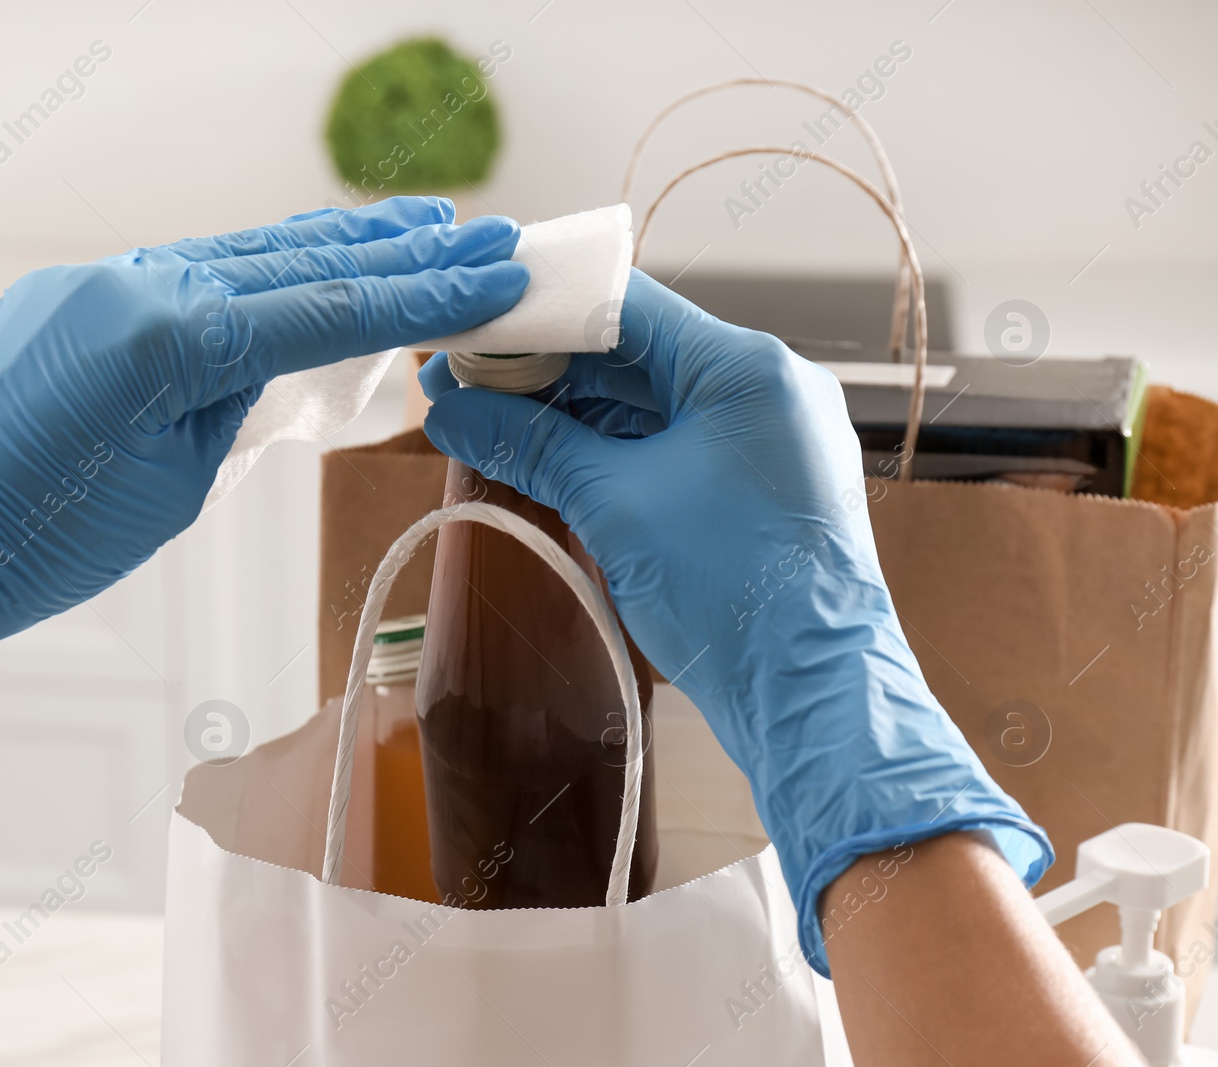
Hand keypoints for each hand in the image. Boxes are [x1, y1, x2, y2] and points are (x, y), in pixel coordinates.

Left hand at [0, 197, 528, 770]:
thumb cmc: (32, 547)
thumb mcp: (171, 485)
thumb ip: (228, 403)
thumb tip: (266, 357)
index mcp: (164, 339)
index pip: (322, 309)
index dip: (420, 294)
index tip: (493, 272)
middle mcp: (131, 287)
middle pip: (293, 261)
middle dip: (396, 253)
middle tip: (479, 235)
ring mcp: (95, 283)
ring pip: (243, 253)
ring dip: (333, 246)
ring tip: (417, 226)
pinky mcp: (72, 298)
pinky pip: (187, 270)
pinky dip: (258, 268)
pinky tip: (305, 261)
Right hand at [420, 269, 1049, 973]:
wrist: (811, 695)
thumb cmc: (731, 591)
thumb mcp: (614, 504)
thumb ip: (531, 445)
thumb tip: (449, 411)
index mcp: (746, 368)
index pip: (624, 305)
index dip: (538, 312)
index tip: (471, 329)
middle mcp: (767, 386)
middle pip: (635, 352)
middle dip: (544, 370)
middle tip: (458, 383)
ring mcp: (769, 437)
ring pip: (651, 401)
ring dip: (571, 411)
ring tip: (486, 420)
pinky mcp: (760, 483)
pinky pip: (673, 443)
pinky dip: (611, 447)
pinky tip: (545, 456)